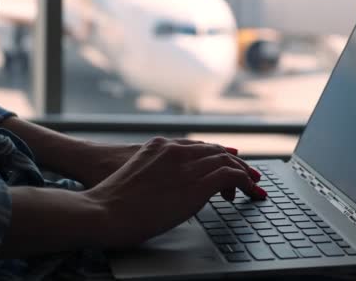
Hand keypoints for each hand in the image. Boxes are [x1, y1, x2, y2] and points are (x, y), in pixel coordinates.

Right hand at [84, 137, 265, 247]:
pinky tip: (246, 191)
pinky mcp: (196, 183)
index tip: (229, 163)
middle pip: (215, 151)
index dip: (217, 154)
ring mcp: (186, 165)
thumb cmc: (111, 200)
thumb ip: (154, 174)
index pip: (198, 146)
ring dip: (243, 173)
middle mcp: (175, 150)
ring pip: (226, 160)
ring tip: (252, 186)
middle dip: (236, 164)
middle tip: (250, 176)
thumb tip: (165, 190)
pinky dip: (243, 181)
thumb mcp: (133, 175)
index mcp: (159, 146)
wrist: (103, 209)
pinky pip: (229, 175)